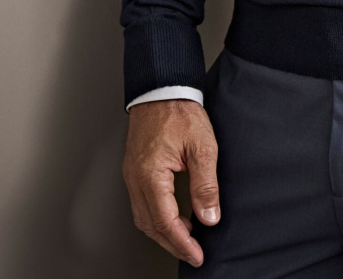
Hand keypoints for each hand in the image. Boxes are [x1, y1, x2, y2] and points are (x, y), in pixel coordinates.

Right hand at [123, 98, 220, 266]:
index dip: (182, 243)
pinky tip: (172, 215)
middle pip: (150, 225)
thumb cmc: (179, 111)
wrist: (162, 87)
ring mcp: (132, 174)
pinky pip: (141, 202)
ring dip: (163, 231)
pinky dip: (156, 216)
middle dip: (172, 243)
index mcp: (151, 175)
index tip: (197, 255)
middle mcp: (136, 178)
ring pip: (143, 217)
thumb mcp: (202, 147)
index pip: (166, 222)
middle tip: (193, 253)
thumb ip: (206, 185)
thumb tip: (209, 216)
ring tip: (186, 237)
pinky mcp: (134, 168)